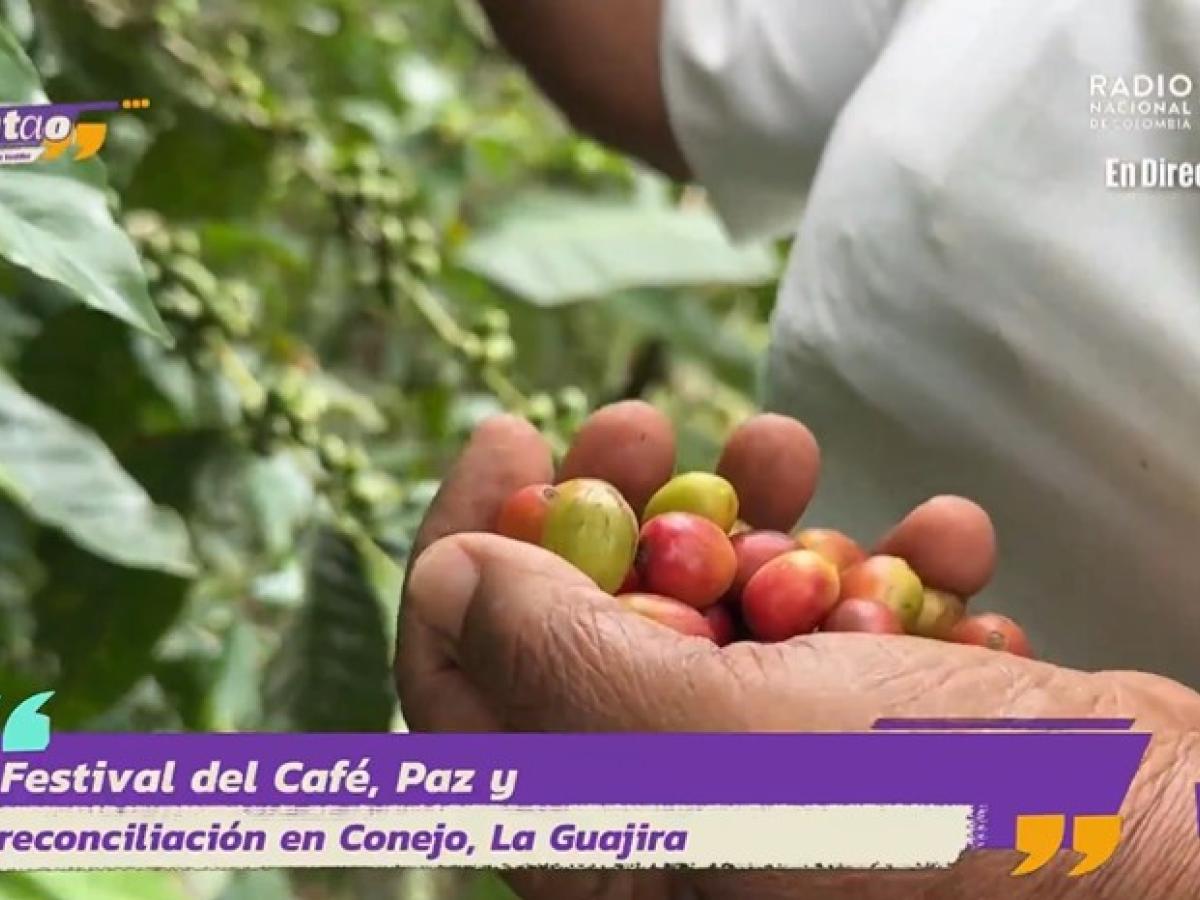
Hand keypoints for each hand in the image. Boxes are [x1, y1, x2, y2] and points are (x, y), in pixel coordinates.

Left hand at [394, 402, 1198, 898]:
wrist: (1185, 860)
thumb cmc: (942, 826)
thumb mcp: (718, 743)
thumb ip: (557, 664)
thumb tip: (443, 578)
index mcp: (602, 849)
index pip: (462, 690)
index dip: (468, 547)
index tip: (507, 435)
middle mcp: (676, 820)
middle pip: (587, 627)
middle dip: (618, 504)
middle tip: (641, 420)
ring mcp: (779, 773)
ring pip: (715, 604)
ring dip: (755, 515)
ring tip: (790, 452)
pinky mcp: (876, 733)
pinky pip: (837, 624)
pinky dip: (880, 570)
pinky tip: (946, 554)